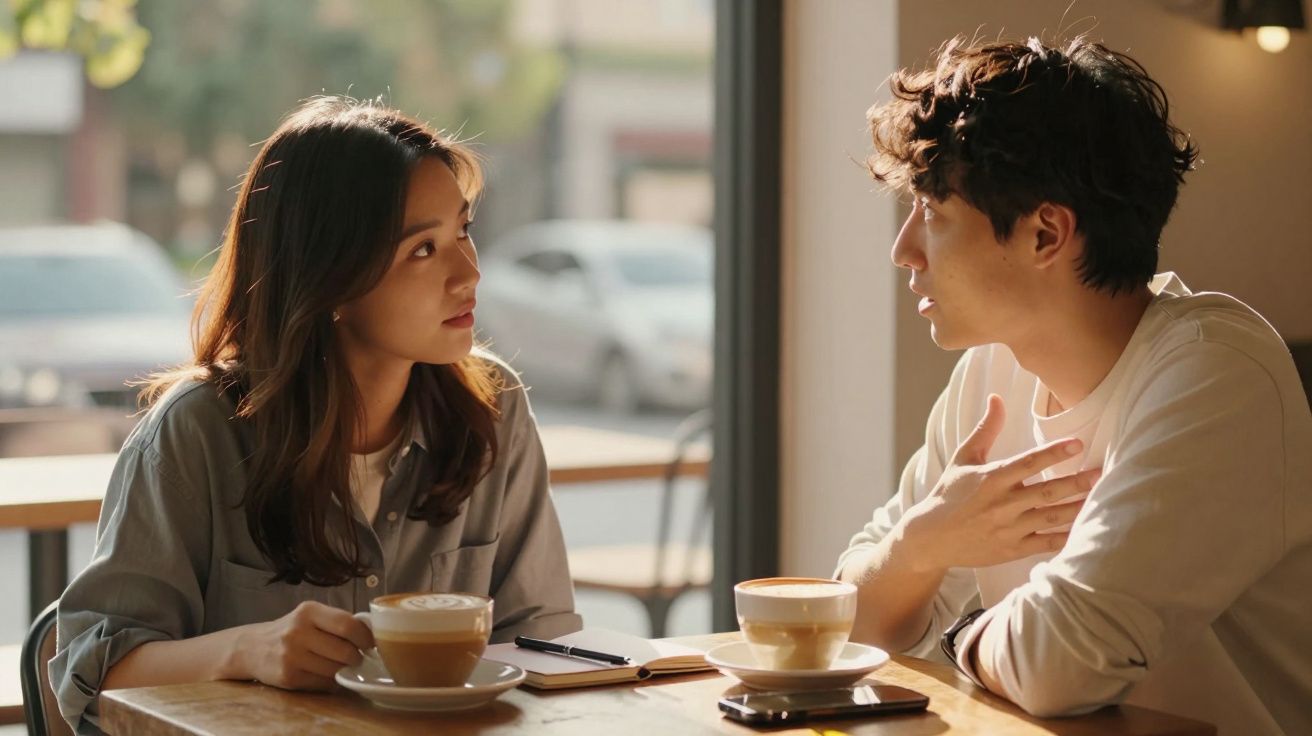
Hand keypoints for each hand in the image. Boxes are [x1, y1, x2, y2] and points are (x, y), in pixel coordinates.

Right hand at [230, 601, 374, 690]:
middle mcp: (298, 632)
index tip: (371, 644)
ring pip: (335, 669)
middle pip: (345, 651)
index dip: (365, 637)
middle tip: (358, 658)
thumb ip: (337, 622)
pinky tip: (325, 673)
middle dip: (357, 657)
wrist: (253, 647)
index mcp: (308, 611)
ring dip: (344, 670)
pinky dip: (331, 681)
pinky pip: (323, 683)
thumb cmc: (291, 630)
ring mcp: (291, 656)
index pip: (348, 625)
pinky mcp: (288, 676)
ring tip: (340, 665)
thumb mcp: (310, 616)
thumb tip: (373, 635)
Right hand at [899, 394, 1100, 572]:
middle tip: (1100, 473)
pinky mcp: (1012, 549)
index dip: (1053, 452)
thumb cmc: (949, 493)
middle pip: (1046, 492)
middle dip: (1075, 482)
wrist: (932, 537)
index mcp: (991, 479)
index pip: (1027, 463)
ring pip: (1051, 518)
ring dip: (1077, 508)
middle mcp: (1002, 504)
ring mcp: (1008, 528)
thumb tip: (997, 398)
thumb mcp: (964, 459)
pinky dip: (1066, 538)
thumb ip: (985, 429)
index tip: (1077, 443)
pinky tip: (1086, 530)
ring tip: (1101, 498)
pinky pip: (1045, 543)